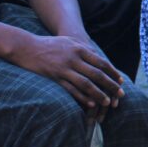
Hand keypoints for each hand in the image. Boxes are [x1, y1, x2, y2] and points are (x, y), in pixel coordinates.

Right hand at [8, 33, 123, 126]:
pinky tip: (90, 104)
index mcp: (79, 48)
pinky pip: (71, 90)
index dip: (113, 73)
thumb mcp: (69, 42)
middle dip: (111, 85)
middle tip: (121, 95)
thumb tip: (99, 59)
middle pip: (97, 74)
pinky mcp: (54, 77)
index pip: (101, 62)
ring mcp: (64, 68)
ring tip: (108, 103)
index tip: (121, 81)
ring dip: (99, 94)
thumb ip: (84, 50)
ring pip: (86, 83)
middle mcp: (73, 58)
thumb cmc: (50, 45)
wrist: (26, 47)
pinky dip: (82, 97)